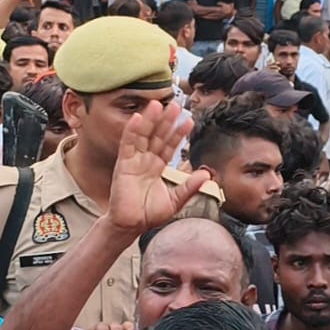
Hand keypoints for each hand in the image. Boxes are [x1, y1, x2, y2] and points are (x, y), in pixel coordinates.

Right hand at [104, 100, 210, 235]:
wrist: (131, 226)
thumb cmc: (149, 214)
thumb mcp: (175, 200)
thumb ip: (190, 186)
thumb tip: (206, 174)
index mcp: (157, 166)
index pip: (169, 145)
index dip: (179, 133)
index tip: (189, 121)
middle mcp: (145, 160)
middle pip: (157, 136)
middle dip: (167, 121)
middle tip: (177, 105)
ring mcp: (134, 160)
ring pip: (143, 135)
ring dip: (150, 119)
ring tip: (158, 104)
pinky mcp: (123, 164)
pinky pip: (128, 144)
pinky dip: (132, 130)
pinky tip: (138, 118)